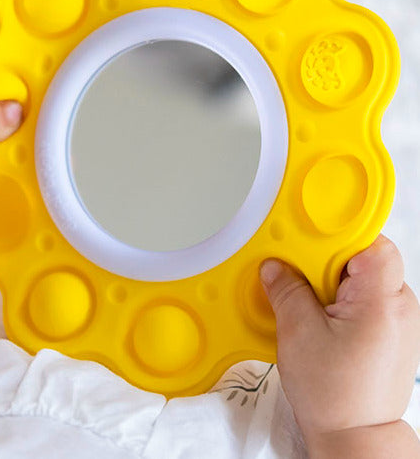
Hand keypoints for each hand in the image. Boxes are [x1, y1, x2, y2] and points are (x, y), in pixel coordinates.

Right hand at [260, 236, 419, 447]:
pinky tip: (319, 318)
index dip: (339, 237)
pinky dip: (340, 301)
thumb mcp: (298, 333)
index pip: (372, 244)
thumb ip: (287, 290)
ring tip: (308, 304)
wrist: (355, 438)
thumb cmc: (335, 394)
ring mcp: (399, 321)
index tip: (309, 241)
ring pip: (363, 280)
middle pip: (365, 259)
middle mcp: (400, 307)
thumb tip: (275, 266)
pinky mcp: (389, 334)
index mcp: (383, 301)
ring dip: (331, 283)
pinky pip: (365, 300)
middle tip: (299, 277)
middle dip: (327, 262)